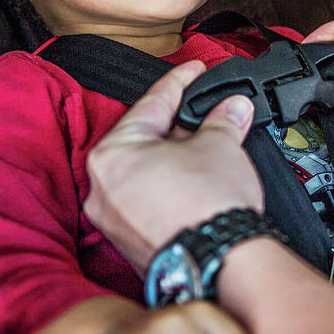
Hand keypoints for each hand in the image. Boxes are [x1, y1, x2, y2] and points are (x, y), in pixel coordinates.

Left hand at [85, 60, 263, 269]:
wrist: (219, 261)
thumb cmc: (207, 206)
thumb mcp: (220, 146)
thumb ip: (222, 120)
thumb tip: (232, 108)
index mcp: (112, 155)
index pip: (151, 104)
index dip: (180, 83)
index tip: (193, 72)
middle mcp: (101, 189)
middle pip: (145, 142)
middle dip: (181, 126)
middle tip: (210, 112)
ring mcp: (114, 221)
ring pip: (147, 175)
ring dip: (178, 159)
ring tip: (211, 149)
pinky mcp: (132, 244)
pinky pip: (150, 203)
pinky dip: (173, 189)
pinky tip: (199, 184)